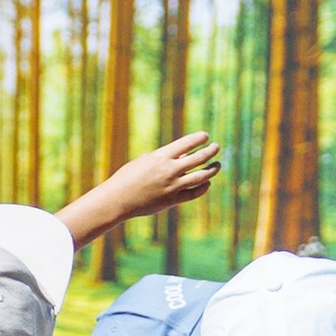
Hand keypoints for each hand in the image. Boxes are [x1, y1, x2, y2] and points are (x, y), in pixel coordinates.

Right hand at [105, 131, 221, 222]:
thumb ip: (164, 158)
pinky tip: (207, 182)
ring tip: (217, 164)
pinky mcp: (172, 200)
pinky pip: (194, 193)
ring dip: (212, 169)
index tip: (206, 136)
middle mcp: (170, 170)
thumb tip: (183, 157)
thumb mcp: (145, 161)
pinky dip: (203, 187)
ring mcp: (173, 186)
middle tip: (216, 147)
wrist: (117, 200)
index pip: (188, 143)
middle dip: (210, 151)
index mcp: (161, 156)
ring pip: (201, 176)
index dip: (200, 138)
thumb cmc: (127, 178)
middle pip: (199, 158)